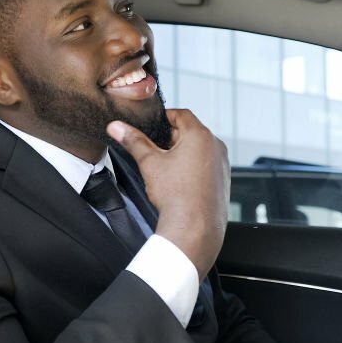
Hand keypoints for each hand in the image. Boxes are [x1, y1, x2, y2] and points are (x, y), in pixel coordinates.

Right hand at [107, 109, 228, 278]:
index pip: (181, 114)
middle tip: (155, 151)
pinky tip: (180, 182)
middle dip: (171, 138)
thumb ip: (133, 141)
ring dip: (183, 153)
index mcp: (200, 136)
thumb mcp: (149, 163)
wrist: (194, 228)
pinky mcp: (224, 179)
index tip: (153, 126)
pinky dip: (194, 167)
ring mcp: (222, 163)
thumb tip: (117, 127)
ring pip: (199, 149)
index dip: (165, 117)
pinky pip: (207, 165)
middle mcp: (216, 146)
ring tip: (166, 169)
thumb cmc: (176, 196)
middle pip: (190, 132)